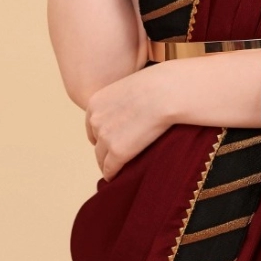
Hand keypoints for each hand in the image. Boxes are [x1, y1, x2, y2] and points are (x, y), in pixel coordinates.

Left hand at [84, 65, 172, 180]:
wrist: (167, 92)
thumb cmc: (157, 85)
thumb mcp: (130, 87)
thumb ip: (122, 100)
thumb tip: (128, 111)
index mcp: (95, 102)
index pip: (92, 125)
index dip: (104, 134)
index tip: (113, 139)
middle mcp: (95, 120)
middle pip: (97, 142)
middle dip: (106, 148)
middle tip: (119, 153)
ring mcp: (105, 137)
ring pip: (101, 158)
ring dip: (109, 163)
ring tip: (119, 168)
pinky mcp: (118, 152)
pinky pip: (110, 169)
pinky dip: (114, 174)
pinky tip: (120, 176)